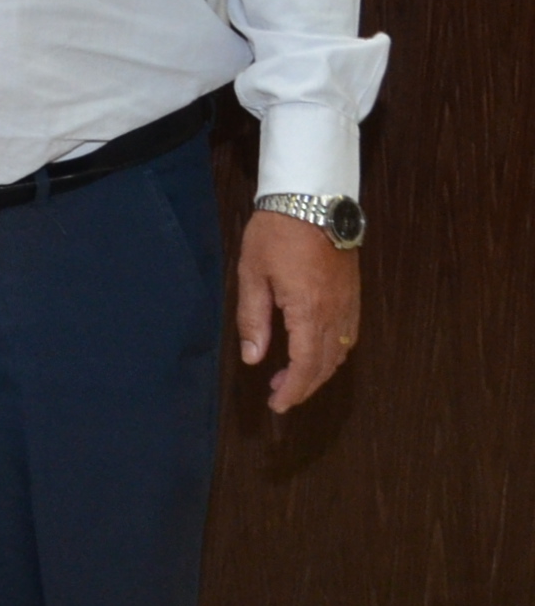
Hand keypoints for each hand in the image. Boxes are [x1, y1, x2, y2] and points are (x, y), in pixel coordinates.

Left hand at [238, 207, 361, 413]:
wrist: (312, 200)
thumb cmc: (276, 234)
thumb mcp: (252, 275)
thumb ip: (253, 319)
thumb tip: (253, 358)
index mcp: (309, 311)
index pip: (305, 364)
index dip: (293, 390)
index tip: (277, 405)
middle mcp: (336, 313)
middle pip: (326, 364)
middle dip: (305, 386)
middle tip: (280, 396)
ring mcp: (349, 304)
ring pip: (341, 352)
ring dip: (320, 371)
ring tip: (292, 377)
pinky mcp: (353, 294)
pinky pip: (349, 334)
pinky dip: (333, 352)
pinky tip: (316, 351)